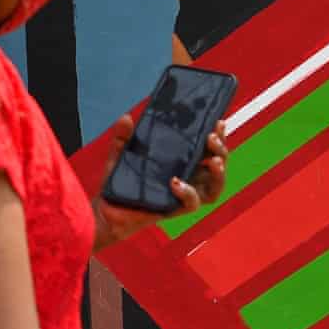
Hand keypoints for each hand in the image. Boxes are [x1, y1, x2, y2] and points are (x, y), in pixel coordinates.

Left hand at [92, 116, 227, 248]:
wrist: (107, 210)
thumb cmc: (120, 181)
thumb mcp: (122, 154)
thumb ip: (123, 137)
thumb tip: (125, 118)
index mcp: (183, 162)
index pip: (209, 148)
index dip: (219, 136)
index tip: (219, 122)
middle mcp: (190, 179)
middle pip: (218, 166)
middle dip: (221, 150)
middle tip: (212, 137)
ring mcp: (184, 195)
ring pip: (214, 190)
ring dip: (219, 174)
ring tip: (213, 161)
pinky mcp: (175, 210)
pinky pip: (191, 204)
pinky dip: (187, 192)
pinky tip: (176, 182)